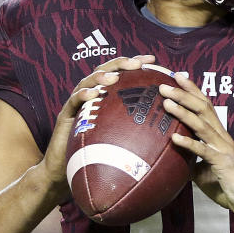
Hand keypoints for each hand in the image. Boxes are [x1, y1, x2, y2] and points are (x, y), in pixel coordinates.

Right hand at [41, 55, 155, 196]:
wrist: (65, 172)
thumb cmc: (95, 157)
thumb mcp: (119, 141)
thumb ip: (137, 130)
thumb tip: (168, 129)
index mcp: (104, 99)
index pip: (120, 75)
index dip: (135, 65)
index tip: (153, 61)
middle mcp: (90, 97)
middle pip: (104, 72)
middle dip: (121, 64)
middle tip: (137, 63)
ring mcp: (76, 104)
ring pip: (87, 82)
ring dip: (101, 76)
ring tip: (114, 76)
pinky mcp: (64, 115)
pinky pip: (73, 102)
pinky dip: (82, 95)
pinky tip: (93, 94)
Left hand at [159, 73, 233, 221]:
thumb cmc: (231, 186)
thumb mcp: (205, 171)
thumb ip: (192, 160)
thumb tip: (173, 158)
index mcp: (218, 136)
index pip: (205, 106)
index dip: (192, 90)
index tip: (176, 77)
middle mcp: (222, 137)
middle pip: (203, 108)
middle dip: (184, 94)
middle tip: (164, 84)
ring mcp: (223, 149)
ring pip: (202, 124)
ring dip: (183, 112)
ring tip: (167, 102)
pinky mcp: (223, 164)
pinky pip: (204, 151)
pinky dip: (189, 144)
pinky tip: (174, 139)